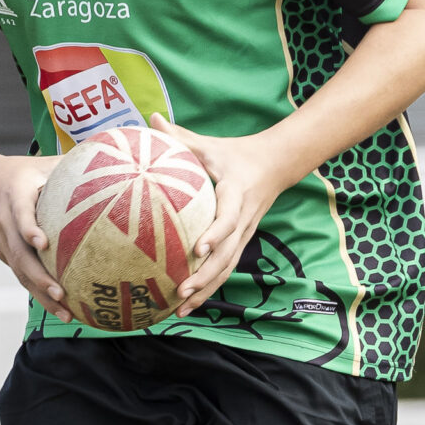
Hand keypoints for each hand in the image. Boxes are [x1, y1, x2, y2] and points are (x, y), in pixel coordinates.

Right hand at [0, 152, 71, 322]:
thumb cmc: (22, 172)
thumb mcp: (43, 163)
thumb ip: (71, 165)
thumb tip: (112, 161)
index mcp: (15, 196)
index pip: (20, 215)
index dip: (29, 229)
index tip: (43, 243)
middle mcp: (5, 222)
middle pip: (19, 255)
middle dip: (38, 277)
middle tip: (61, 292)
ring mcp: (2, 242)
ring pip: (20, 272)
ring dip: (41, 295)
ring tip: (66, 313)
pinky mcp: (4, 255)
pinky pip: (22, 276)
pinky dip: (39, 294)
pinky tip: (63, 308)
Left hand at [149, 114, 296, 315]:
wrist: (274, 165)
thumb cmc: (234, 154)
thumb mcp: (209, 144)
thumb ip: (180, 136)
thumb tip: (150, 118)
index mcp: (237, 194)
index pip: (229, 218)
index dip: (215, 234)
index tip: (197, 248)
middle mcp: (244, 220)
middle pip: (228, 254)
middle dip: (205, 275)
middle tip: (181, 289)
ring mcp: (245, 235)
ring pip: (227, 267)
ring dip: (206, 289)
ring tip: (181, 306)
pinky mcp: (241, 243)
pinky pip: (225, 269)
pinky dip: (209, 288)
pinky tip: (188, 305)